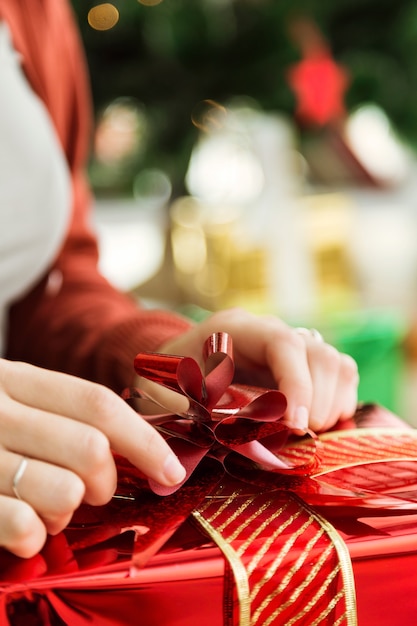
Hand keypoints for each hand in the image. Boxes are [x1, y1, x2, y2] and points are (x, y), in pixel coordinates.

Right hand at [0, 359, 185, 557]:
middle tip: (91, 491)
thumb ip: (61, 413)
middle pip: (89, 450)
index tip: (171, 470)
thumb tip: (136, 445)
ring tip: (49, 510)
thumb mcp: (12, 399)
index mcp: (17, 380)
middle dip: (105, 480)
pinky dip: (35, 534)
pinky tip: (28, 531)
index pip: (97, 405)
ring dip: (67, 511)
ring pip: (62, 490)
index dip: (144, 439)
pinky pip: (19, 523)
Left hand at [155, 308, 358, 433]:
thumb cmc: (169, 376)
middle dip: (317, 400)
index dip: (296, 382)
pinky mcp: (304, 364)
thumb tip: (195, 458)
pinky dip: (340, 401)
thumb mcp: (167, 387)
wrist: (176, 364)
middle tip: (300, 433)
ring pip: (335, 362)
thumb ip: (186, 410)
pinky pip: (341, 374)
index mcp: (235, 328)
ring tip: (309, 431)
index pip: (282, 343)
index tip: (295, 423)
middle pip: (317, 353)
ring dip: (331, 403)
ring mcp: (291, 345)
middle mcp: (269, 332)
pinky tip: (321, 423)